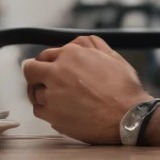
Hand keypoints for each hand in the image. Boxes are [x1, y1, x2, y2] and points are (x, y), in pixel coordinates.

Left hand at [23, 35, 151, 144]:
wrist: (130, 116)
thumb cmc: (124, 89)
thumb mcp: (112, 57)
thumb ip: (92, 45)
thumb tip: (78, 42)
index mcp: (71, 55)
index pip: (45, 55)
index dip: (48, 63)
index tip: (50, 69)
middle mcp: (57, 73)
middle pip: (30, 70)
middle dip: (35, 74)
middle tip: (42, 81)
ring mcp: (53, 95)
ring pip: (34, 92)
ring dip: (42, 94)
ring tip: (56, 99)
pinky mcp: (53, 115)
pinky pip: (38, 110)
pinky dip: (46, 110)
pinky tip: (57, 110)